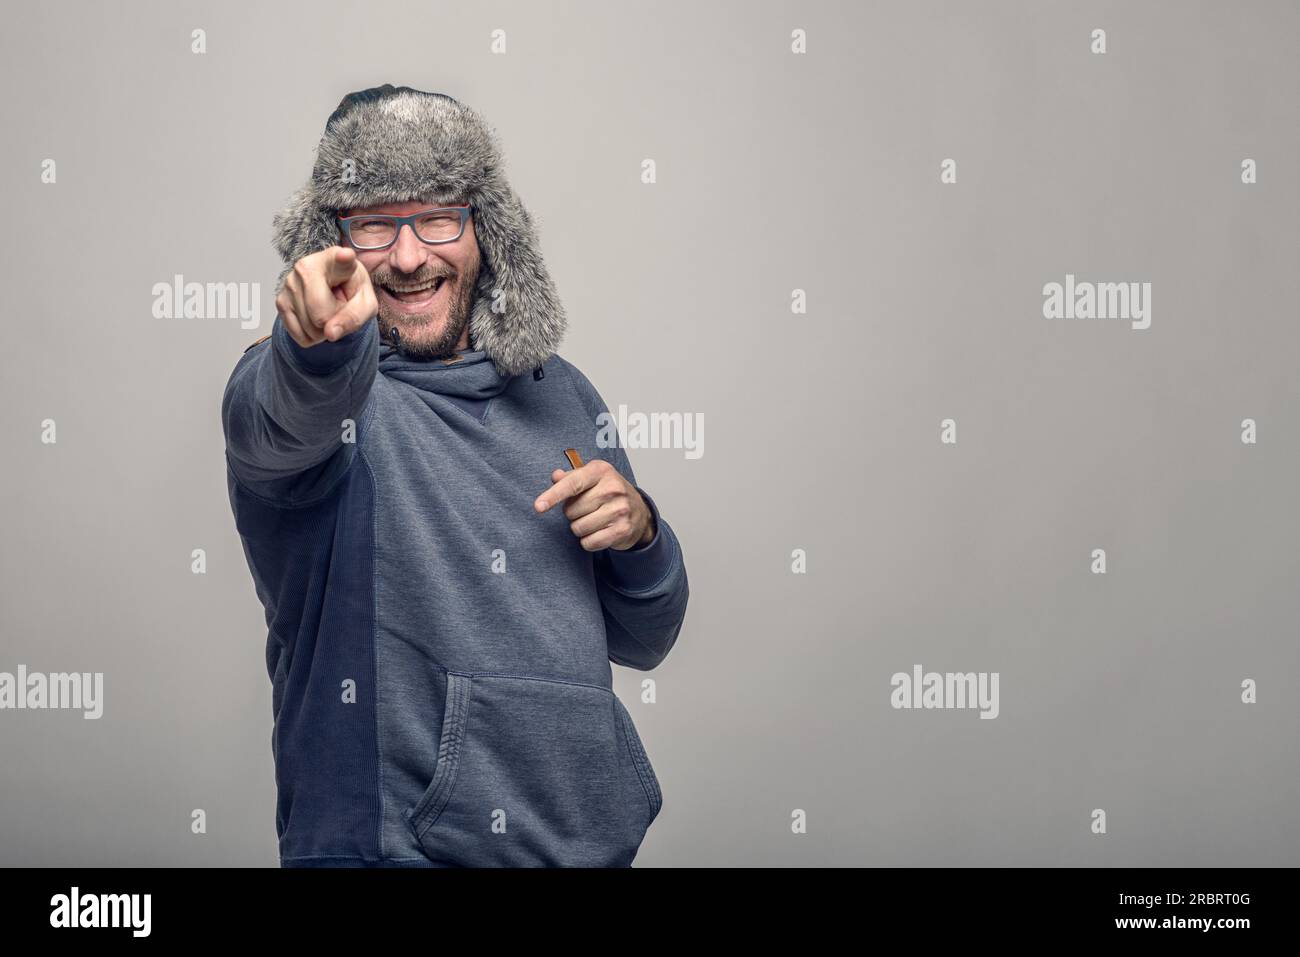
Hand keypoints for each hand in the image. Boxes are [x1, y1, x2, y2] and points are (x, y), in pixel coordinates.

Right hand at [275, 246, 377, 346]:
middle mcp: (307, 266)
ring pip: (309, 328)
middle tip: (338, 308)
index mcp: (337, 260)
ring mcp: (289, 283)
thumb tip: (329, 333)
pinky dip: (311, 336)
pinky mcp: (280, 301)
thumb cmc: (351, 292)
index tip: (346, 255)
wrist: (334, 289)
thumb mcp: (365, 304)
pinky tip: (315, 318)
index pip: (341, 260)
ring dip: (323, 331)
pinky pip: (298, 335)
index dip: (344, 259)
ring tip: (327, 310)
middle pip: (321, 315)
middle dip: (334, 322)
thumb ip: (354, 317)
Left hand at [534, 459, 655, 551]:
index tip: (539, 506)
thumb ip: (571, 477)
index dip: (553, 496)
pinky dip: (588, 541)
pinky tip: (599, 532)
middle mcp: (612, 488)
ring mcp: (619, 509)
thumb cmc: (608, 492)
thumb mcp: (591, 477)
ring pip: (578, 528)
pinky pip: (589, 542)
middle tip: (586, 508)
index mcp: (601, 470)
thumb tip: (555, 476)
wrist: (639, 511)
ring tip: (593, 520)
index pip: (572, 484)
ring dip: (580, 528)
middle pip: (571, 510)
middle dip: (572, 513)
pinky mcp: (622, 529)